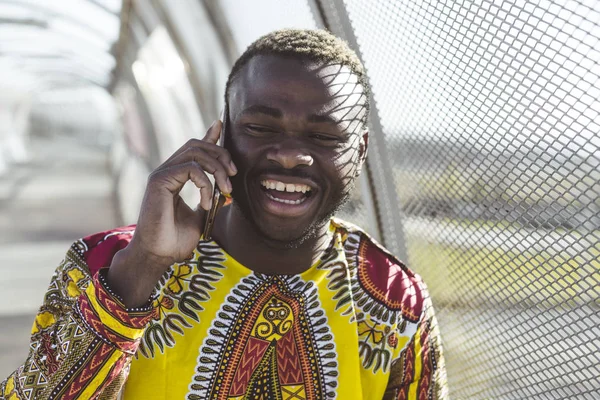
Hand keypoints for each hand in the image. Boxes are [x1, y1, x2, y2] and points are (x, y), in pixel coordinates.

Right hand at [107, 120, 236, 306]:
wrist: (159, 255)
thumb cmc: (176, 239)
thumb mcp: (201, 215)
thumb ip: (211, 198)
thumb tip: (227, 191)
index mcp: (177, 176)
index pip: (194, 148)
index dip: (209, 135)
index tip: (221, 124)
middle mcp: (167, 171)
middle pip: (197, 144)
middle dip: (221, 155)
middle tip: (233, 177)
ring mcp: (162, 174)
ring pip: (195, 152)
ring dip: (218, 168)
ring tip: (225, 190)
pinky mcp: (159, 181)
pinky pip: (190, 169)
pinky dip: (205, 184)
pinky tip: (207, 203)